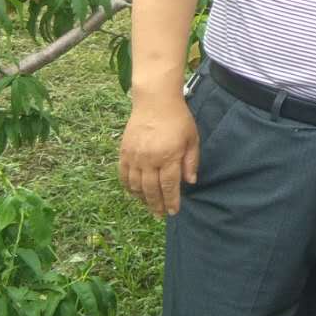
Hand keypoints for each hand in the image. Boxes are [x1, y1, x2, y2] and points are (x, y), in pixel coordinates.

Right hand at [119, 98, 199, 217]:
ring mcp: (135, 157)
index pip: (169, 186)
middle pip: (152, 190)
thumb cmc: (178, 119)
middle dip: (157, 205)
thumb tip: (190, 182)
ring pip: (136, 186)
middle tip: (161, 215)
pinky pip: (123, 175)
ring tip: (150, 206)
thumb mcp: (192, 138)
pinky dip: (128, 187)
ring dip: (142, 199)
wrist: (155, 101)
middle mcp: (150, 159)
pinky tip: (134, 193)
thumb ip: (191, 161)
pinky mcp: (124, 152)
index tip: (173, 211)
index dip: (171, 201)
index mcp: (169, 156)